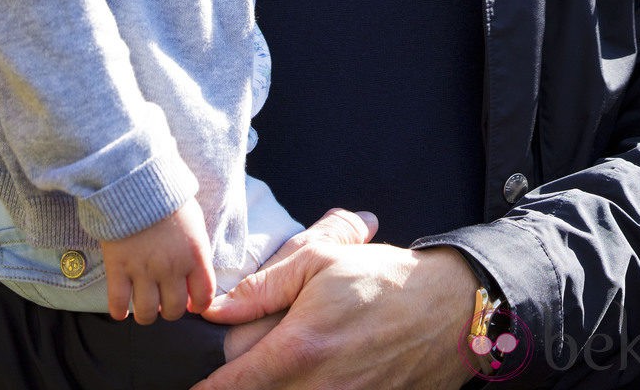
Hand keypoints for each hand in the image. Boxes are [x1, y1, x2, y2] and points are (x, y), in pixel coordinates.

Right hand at [101, 197, 214, 322]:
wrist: (135, 178)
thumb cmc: (166, 195)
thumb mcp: (194, 219)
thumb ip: (196, 248)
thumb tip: (196, 272)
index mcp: (194, 254)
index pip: (204, 295)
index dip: (198, 304)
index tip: (191, 303)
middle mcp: (171, 267)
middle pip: (174, 309)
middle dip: (171, 309)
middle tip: (165, 302)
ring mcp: (143, 269)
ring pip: (148, 312)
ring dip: (147, 313)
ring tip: (144, 306)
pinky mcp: (118, 267)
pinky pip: (118, 303)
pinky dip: (118, 311)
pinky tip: (120, 310)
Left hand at [194, 241, 478, 389]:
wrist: (448, 309)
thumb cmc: (381, 278)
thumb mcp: (319, 262)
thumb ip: (262, 287)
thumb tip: (213, 309)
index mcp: (300, 348)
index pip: (234, 385)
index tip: (192, 386)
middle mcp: (320, 389)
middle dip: (245, 384)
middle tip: (247, 360)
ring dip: (280, 387)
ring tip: (291, 362)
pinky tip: (316, 374)